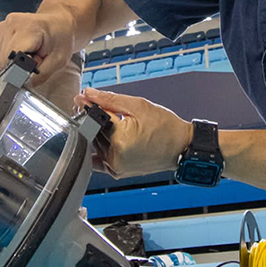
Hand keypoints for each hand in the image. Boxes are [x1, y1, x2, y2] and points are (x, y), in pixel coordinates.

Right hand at [0, 9, 74, 82]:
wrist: (57, 23)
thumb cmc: (60, 39)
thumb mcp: (58, 60)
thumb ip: (40, 75)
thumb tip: (21, 85)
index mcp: (29, 28)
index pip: (11, 57)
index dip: (19, 71)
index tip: (29, 72)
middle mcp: (10, 25)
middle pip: (1, 62)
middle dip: (15, 70)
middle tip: (32, 62)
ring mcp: (0, 28)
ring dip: (8, 67)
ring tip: (25, 57)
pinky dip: (0, 65)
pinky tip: (15, 58)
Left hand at [77, 89, 192, 176]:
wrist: (181, 146)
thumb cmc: (165, 126)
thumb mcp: (138, 105)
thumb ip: (109, 99)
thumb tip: (88, 94)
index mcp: (121, 139)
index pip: (95, 117)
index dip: (89, 105)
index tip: (84, 98)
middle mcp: (116, 157)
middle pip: (94, 132)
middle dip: (93, 118)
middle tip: (99, 107)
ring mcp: (117, 167)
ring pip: (96, 144)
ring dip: (96, 132)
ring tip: (115, 123)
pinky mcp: (118, 172)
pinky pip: (99, 159)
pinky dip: (99, 148)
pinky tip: (108, 138)